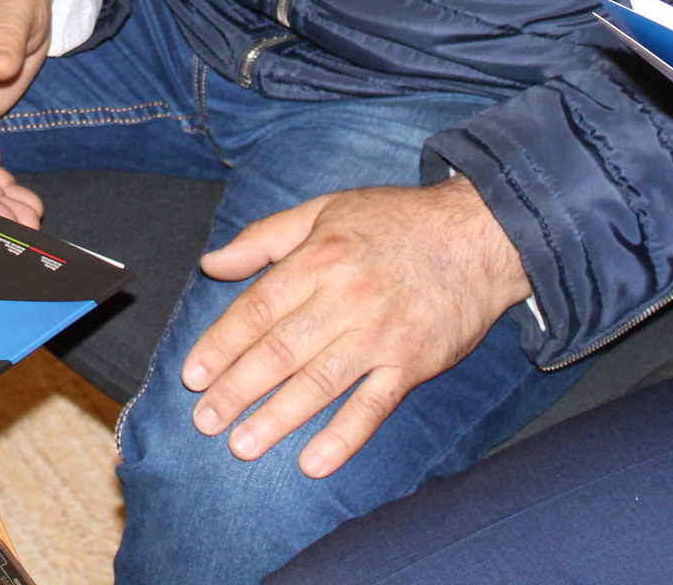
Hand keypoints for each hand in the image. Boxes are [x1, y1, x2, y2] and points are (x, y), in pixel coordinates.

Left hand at [181, 175, 531, 476]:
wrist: (480, 234)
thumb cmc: (396, 220)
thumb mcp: (325, 209)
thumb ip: (265, 238)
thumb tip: (213, 264)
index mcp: (319, 259)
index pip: (256, 309)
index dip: (220, 345)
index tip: (192, 375)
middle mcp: (346, 298)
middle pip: (279, 351)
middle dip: (236, 389)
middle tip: (204, 420)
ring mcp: (380, 335)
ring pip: (318, 382)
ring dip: (277, 418)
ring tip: (241, 445)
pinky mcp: (413, 363)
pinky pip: (373, 406)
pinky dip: (344, 436)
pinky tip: (313, 462)